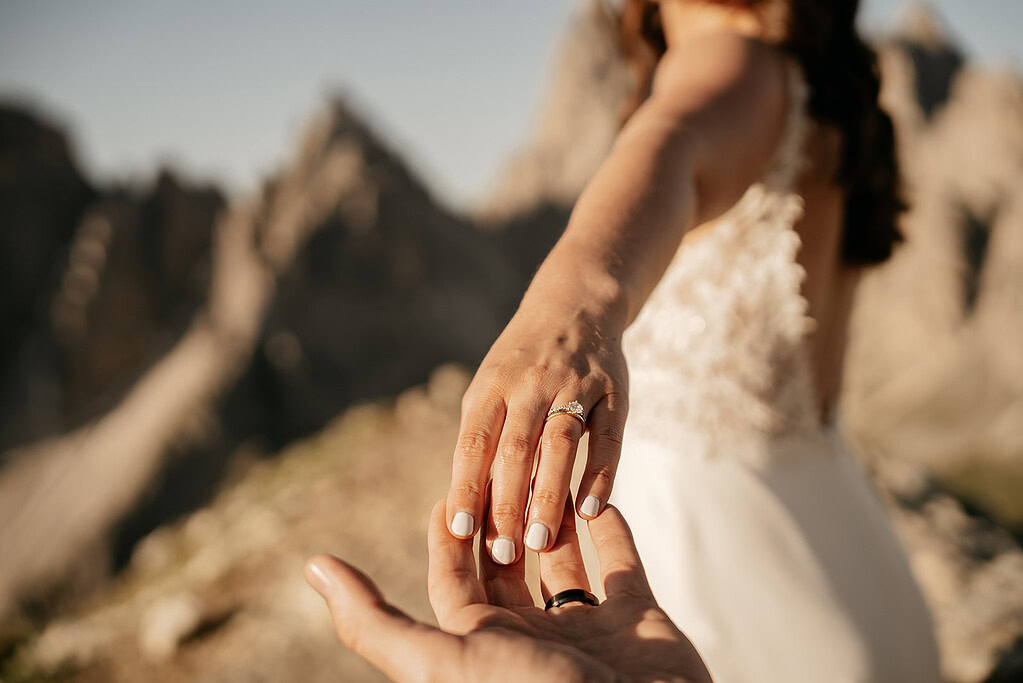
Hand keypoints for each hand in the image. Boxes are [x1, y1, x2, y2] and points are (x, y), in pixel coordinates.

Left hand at [305, 497, 709, 682]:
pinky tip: (597, 494)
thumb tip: (312, 566)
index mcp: (483, 646)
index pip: (453, 582)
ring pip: (562, 559)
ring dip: (551, 517)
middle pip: (505, 567)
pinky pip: (621, 563)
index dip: (446, 538)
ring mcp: (588, 629)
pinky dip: (610, 527)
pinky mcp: (640, 620)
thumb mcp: (442, 661)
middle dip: (498, 517)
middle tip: (496, 465)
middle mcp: (532, 638)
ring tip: (543, 469)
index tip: (446, 492)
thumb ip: (375, 620)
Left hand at [445, 296, 628, 564]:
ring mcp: (574, 385)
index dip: (467, 486)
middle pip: (515, 450)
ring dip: (549, 496)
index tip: (461, 532)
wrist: (574, 306)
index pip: (474, 442)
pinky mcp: (613, 391)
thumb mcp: (490, 387)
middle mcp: (530, 384)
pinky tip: (592, 510)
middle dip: (508, 504)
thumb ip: (481, 438)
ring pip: (559, 445)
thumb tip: (466, 505)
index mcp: (492, 387)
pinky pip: (608, 436)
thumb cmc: (521, 365)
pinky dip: (600, 474)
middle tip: (505, 554)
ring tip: (543, 542)